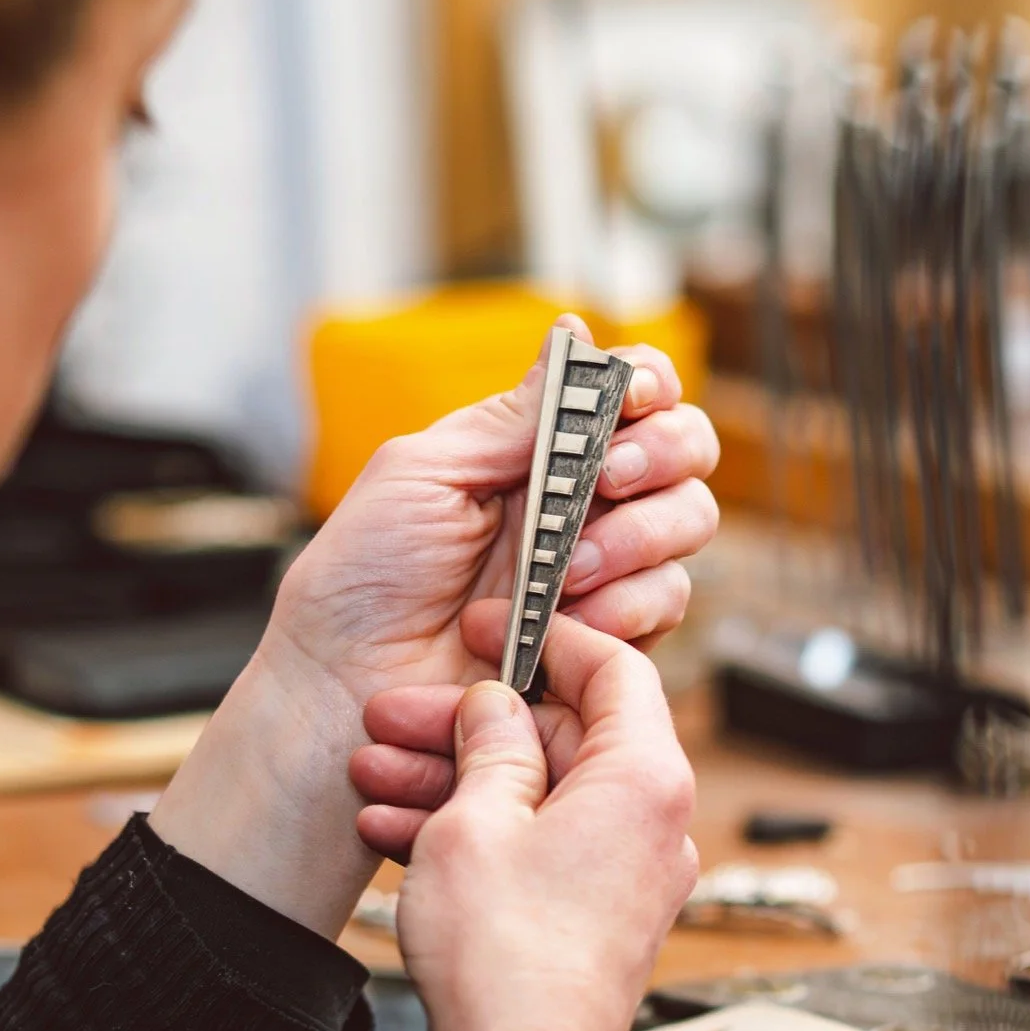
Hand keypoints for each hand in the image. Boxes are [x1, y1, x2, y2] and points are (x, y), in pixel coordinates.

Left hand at [150, 320, 716, 935]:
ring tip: (563, 574)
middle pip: (684, 451)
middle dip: (661, 455)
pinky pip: (665, 603)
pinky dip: (624, 606)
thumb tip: (575, 339)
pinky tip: (563, 625)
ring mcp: (599, 571)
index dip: (650, 384)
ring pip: (687, 523)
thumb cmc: (358, 585)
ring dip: (635, 538)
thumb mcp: (419, 474)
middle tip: (609, 479)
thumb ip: (509, 419)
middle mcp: (577, 504)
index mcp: (530, 452)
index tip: (635, 396)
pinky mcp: (608, 638)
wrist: (343, 691)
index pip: (630, 394)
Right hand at [387, 613, 697, 1030]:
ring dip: (455, 780)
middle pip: (564, 735)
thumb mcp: (475, 820)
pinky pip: (538, 846)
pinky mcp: (598, 916)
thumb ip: (489, 744)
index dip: (544, 637)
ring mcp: (629, 874)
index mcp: (646, 780)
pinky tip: (397, 833)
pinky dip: (476, 833)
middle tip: (397, 716)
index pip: (614, 668)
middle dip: (470, 725)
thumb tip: (496, 705)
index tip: (490, 630)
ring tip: (375, 778)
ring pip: (539, 795)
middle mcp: (654, 824)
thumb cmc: (507, 963)